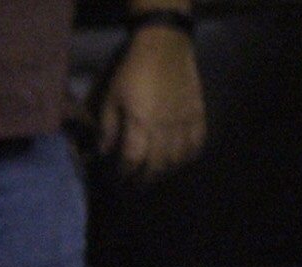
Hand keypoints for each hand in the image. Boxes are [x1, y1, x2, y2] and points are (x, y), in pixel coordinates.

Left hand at [96, 24, 202, 180]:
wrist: (165, 47)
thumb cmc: (133, 72)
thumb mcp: (111, 98)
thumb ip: (107, 128)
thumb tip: (103, 153)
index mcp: (140, 123)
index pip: (133, 161)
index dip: (125, 174)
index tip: (120, 177)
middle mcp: (164, 127)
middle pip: (157, 166)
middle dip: (144, 179)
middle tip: (136, 184)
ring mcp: (184, 122)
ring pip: (178, 160)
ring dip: (166, 172)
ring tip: (155, 174)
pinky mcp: (198, 115)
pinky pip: (197, 145)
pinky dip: (188, 158)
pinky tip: (178, 160)